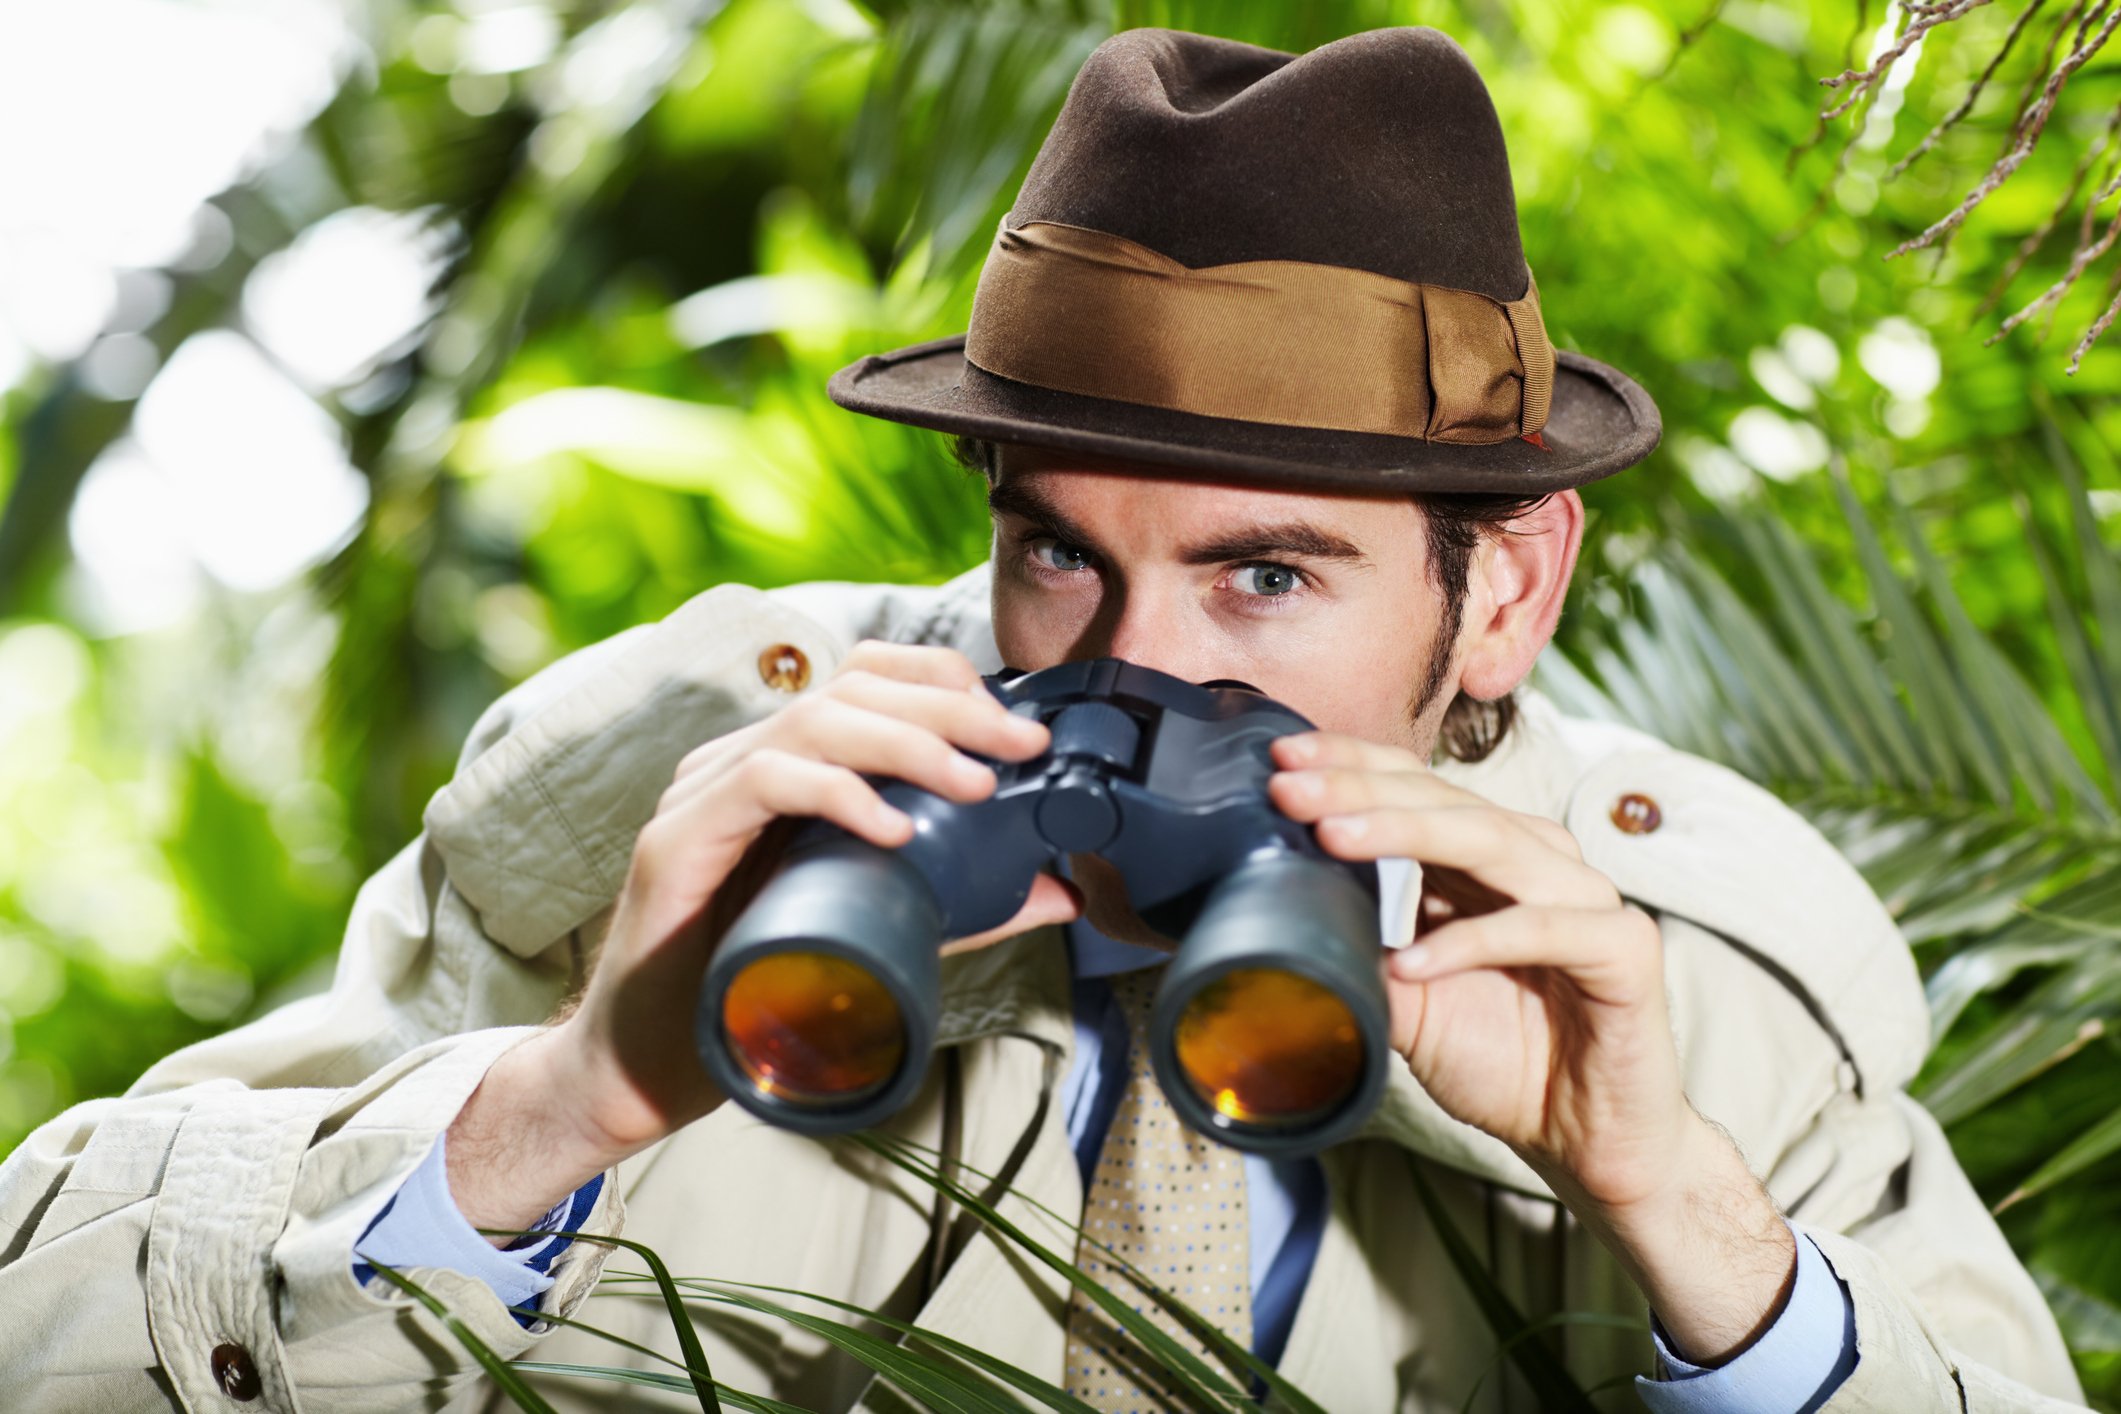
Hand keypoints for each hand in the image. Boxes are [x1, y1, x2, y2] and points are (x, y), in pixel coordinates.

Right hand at [445, 641, 1081, 1235]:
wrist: (647, 1069)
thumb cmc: (752, 995)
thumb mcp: (882, 934)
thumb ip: (964, 909)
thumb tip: (1062, 894)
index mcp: (787, 766)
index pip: (868, 679)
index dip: (947, 684)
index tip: (1021, 732)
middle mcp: (742, 761)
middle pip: (854, 685)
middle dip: (951, 707)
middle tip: (1022, 746)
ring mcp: (705, 794)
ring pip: (814, 719)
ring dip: (910, 743)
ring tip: (976, 787)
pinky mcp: (677, 840)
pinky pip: (764, 781)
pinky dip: (838, 794)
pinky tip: (895, 829)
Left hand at [1266, 729, 1795, 1362]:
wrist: (1587, 1139)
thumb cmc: (1502, 1059)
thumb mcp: (1406, 1005)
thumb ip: (1361, 952)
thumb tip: (1278, 919)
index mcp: (1487, 857)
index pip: (1417, 786)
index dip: (1350, 766)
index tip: (1280, 758)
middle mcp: (1538, 860)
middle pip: (1444, 802)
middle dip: (1360, 791)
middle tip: (1289, 788)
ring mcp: (1585, 897)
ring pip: (1490, 842)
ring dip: (1405, 835)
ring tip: (1332, 839)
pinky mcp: (1623, 948)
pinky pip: (1541, 929)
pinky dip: (1471, 942)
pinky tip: (1411, 963)